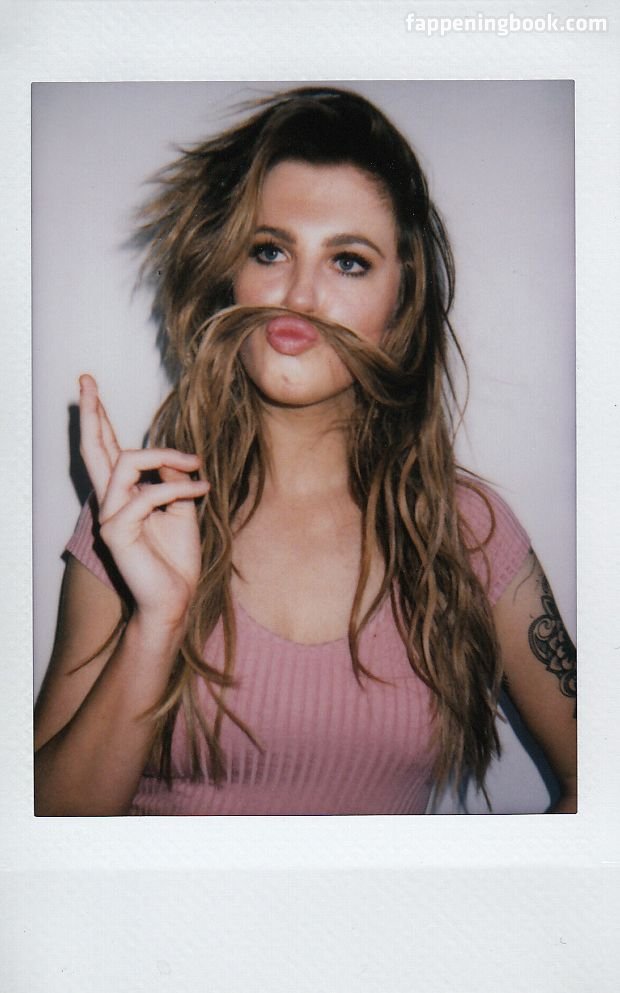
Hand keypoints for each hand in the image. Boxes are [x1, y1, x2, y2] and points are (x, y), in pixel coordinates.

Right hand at [78, 374, 208, 627]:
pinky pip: (148, 495)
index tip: (90, 386)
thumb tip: (173, 456)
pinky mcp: (117, 531)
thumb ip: (173, 479)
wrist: (176, 599)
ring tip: (195, 463)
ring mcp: (109, 516)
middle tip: (86, 380)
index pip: (106, 449)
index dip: (99, 418)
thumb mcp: (181, 507)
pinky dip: (179, 488)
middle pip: (93, 448)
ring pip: (126, 462)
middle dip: (91, 412)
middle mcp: (110, 501)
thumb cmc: (176, 558)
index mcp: (123, 494)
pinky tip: (202, 488)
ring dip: (165, 456)